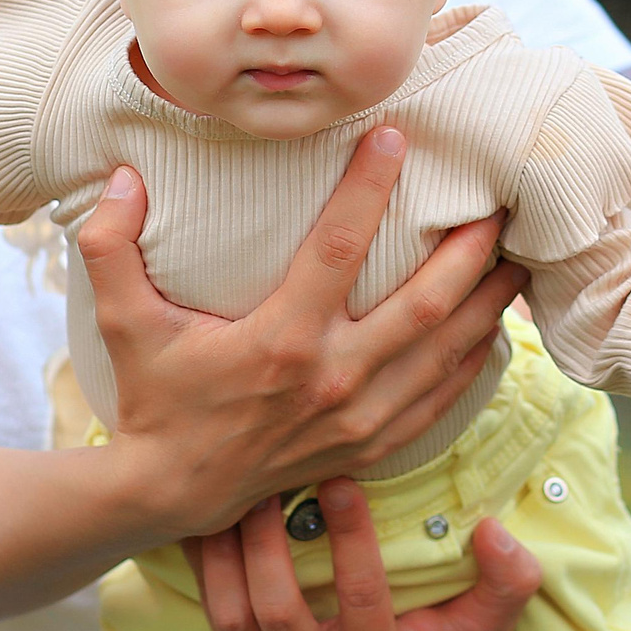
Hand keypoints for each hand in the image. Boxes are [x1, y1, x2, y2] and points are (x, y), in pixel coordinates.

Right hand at [80, 127, 526, 538]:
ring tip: (519, 256)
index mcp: (280, 340)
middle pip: (424, 303)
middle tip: (500, 201)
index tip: (396, 136)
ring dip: (487, 303)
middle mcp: (331, 378)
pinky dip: (473, 359)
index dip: (369, 187)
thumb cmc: (153, 398)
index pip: (337, 248)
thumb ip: (111, 246)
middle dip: (469, 249)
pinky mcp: (371, 444)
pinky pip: (440, 397)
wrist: (170, 494)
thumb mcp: (121, 322)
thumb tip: (120, 175)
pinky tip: (492, 326)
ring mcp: (359, 417)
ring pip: (446, 351)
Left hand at [180, 478, 541, 630]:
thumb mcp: (473, 627)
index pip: (365, 601)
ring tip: (234, 490)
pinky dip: (205, 562)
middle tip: (269, 478)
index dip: (352, 542)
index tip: (343, 481)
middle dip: (271, 544)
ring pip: (235, 615)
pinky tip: (206, 513)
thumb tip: (497, 534)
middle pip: (282, 612)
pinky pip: (212, 611)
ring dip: (229, 552)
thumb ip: (504, 586)